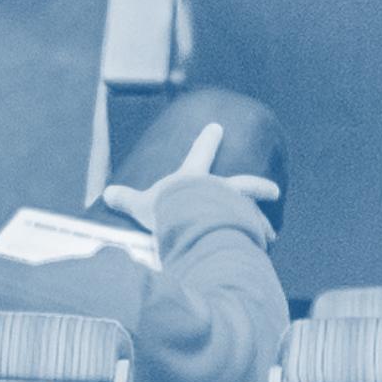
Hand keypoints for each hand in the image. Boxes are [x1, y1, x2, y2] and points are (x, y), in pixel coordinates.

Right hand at [98, 123, 284, 231]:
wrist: (190, 223)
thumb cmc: (166, 210)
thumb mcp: (142, 205)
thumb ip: (126, 200)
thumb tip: (106, 194)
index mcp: (195, 179)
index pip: (200, 154)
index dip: (207, 141)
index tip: (216, 127)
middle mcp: (220, 191)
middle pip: (244, 184)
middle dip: (259, 187)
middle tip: (274, 191)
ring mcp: (234, 209)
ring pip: (253, 212)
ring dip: (262, 222)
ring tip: (271, 234)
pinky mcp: (241, 229)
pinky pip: (251, 236)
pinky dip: (255, 243)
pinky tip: (261, 253)